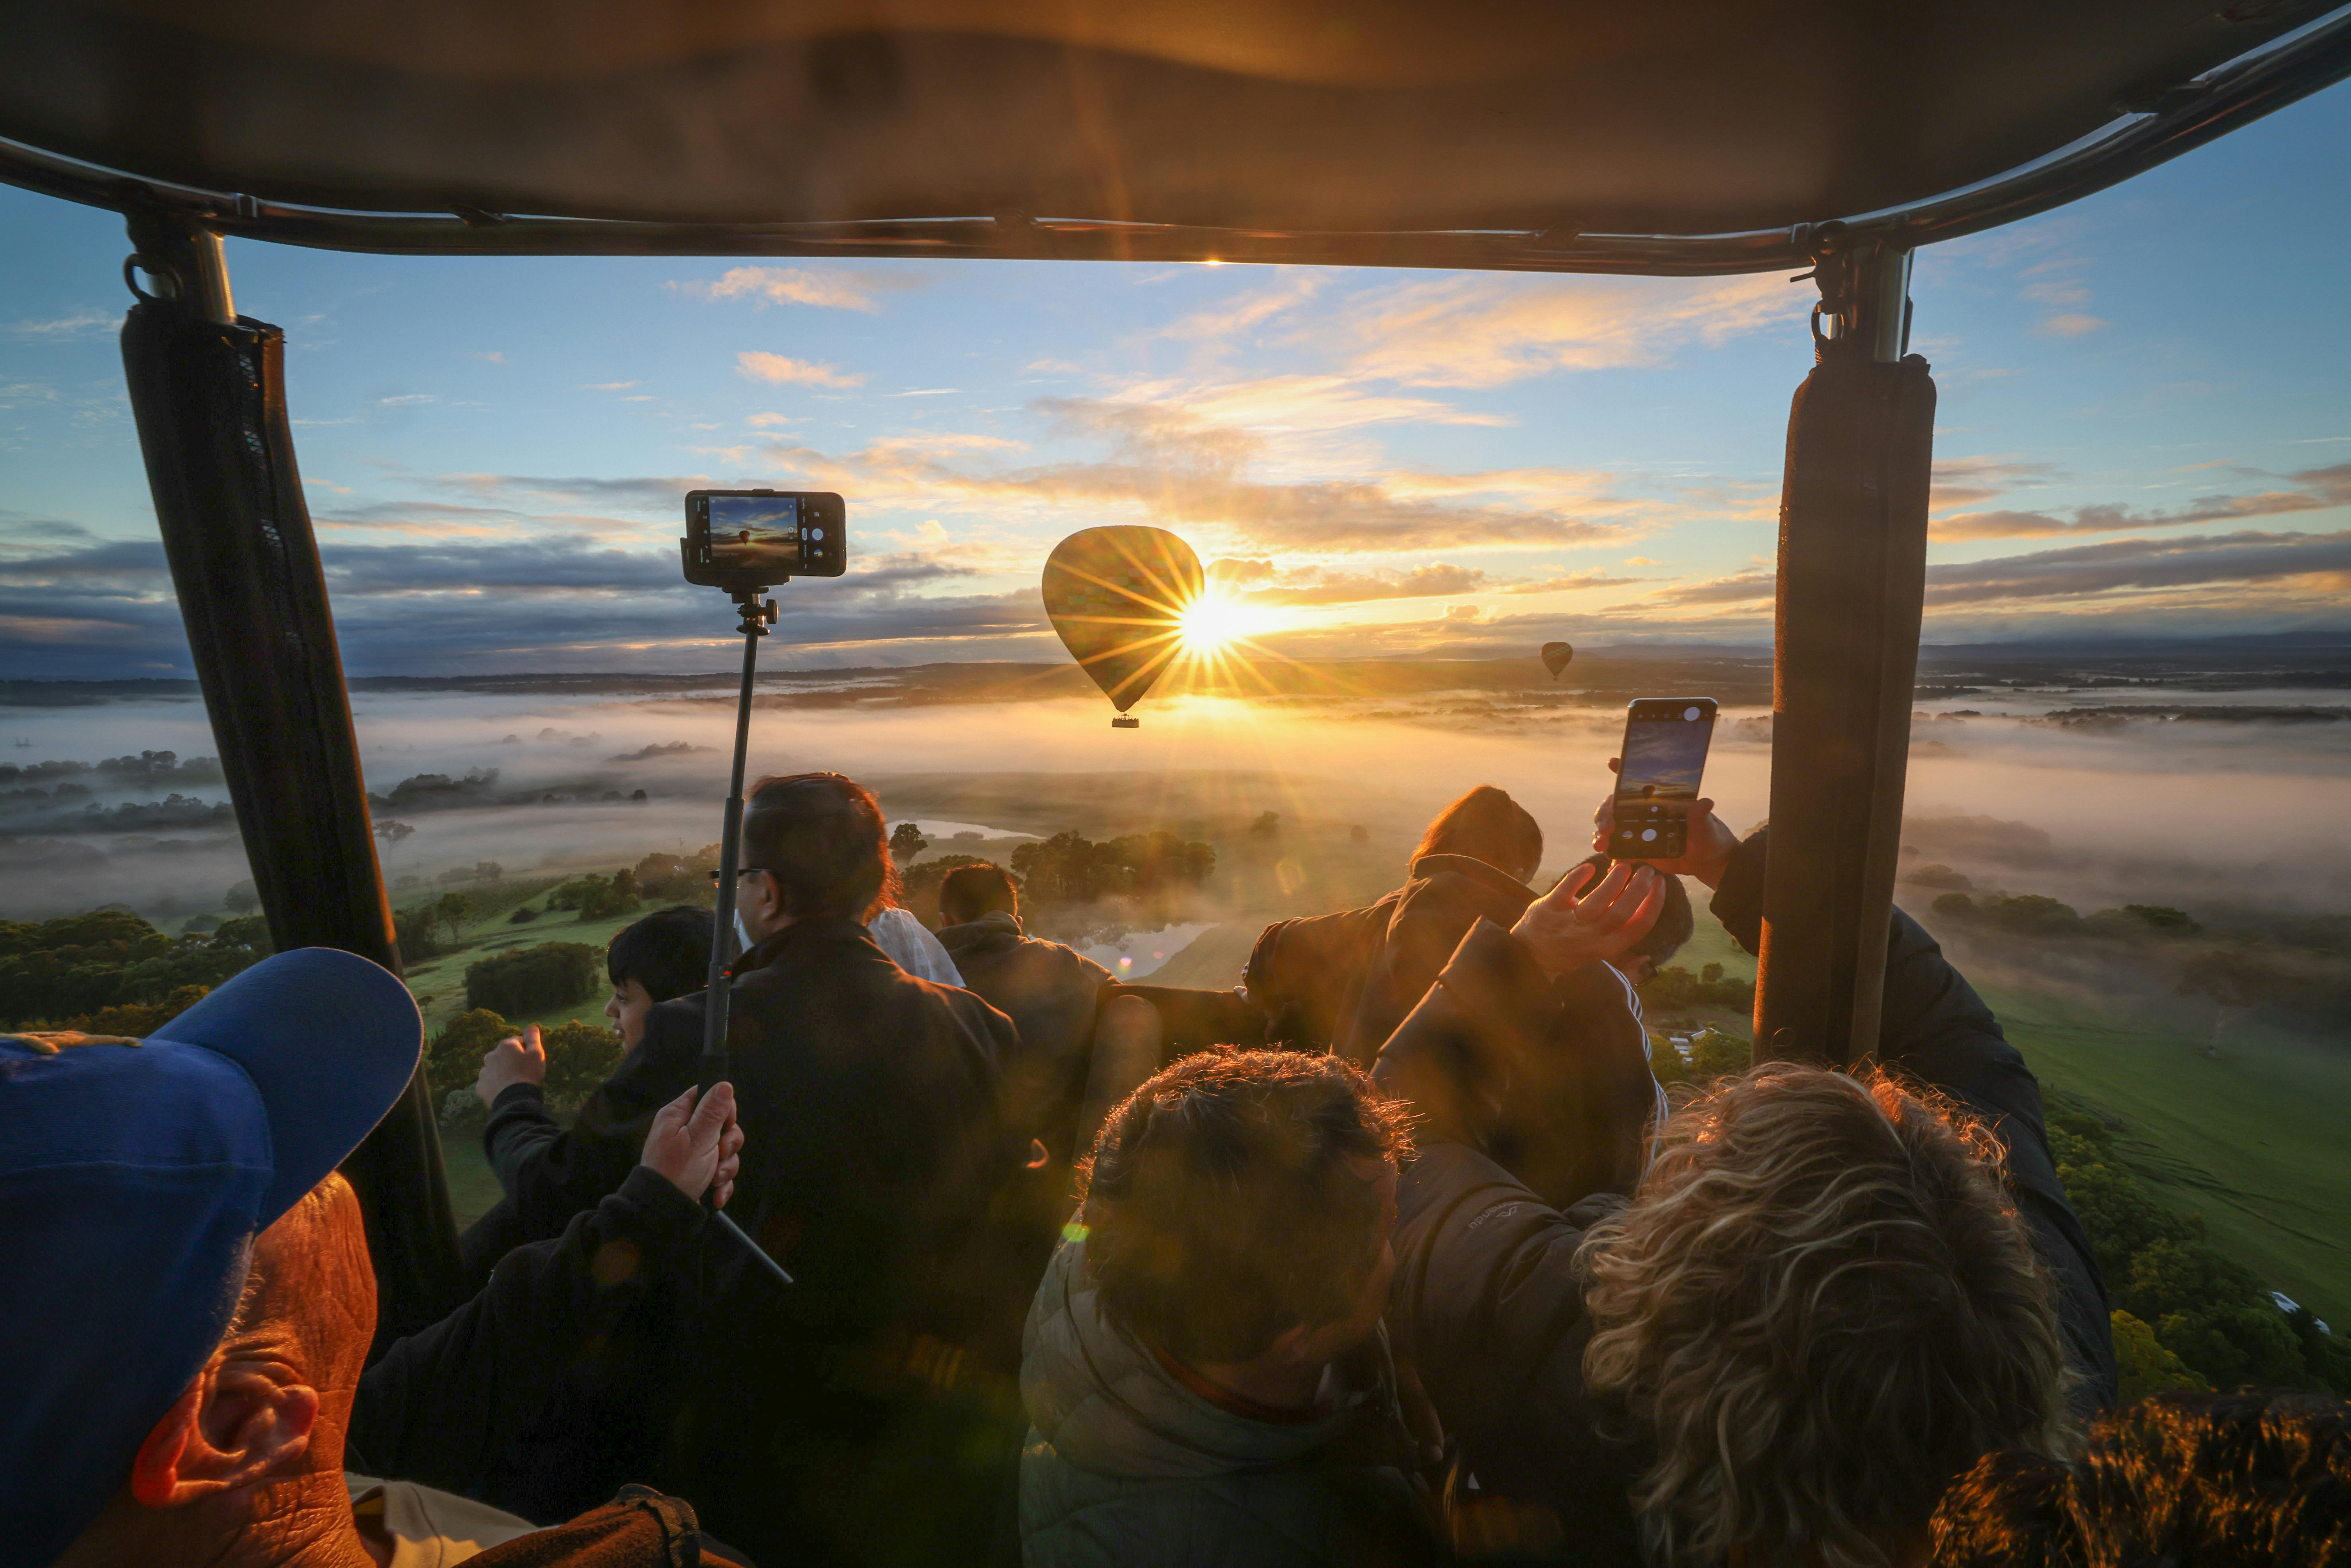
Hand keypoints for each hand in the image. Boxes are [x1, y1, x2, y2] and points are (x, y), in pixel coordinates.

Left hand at [475, 1024, 545, 1105]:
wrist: (514, 1100)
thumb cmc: (528, 1074)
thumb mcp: (537, 1054)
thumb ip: (533, 1038)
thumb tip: (531, 1026)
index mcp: (505, 1046)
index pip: (516, 1042)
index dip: (524, 1050)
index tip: (529, 1061)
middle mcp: (491, 1056)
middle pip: (503, 1055)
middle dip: (510, 1060)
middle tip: (521, 1072)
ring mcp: (484, 1072)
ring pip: (494, 1068)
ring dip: (501, 1072)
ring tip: (512, 1083)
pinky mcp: (480, 1086)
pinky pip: (489, 1082)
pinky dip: (495, 1084)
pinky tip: (504, 1090)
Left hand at [642, 1082, 743, 1206]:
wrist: (662, 1213)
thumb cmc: (676, 1172)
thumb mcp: (697, 1138)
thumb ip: (712, 1111)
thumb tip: (724, 1084)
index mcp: (678, 1116)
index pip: (706, 1094)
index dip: (723, 1107)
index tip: (727, 1123)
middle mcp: (684, 1131)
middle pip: (721, 1124)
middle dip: (728, 1143)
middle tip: (720, 1153)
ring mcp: (692, 1152)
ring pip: (724, 1150)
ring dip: (726, 1167)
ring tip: (715, 1179)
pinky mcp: (698, 1171)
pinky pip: (720, 1170)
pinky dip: (721, 1183)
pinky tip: (715, 1193)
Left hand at [1509, 859, 1666, 977]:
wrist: (1533, 953)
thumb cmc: (1573, 948)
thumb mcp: (1599, 952)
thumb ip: (1620, 945)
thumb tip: (1647, 956)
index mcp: (1608, 946)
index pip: (1640, 926)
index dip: (1654, 903)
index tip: (1660, 883)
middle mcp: (1590, 938)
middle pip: (1621, 913)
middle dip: (1639, 889)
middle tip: (1646, 869)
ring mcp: (1569, 924)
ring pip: (1596, 903)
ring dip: (1613, 882)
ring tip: (1624, 865)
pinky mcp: (1549, 909)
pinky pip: (1565, 891)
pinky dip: (1578, 878)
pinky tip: (1590, 868)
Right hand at [1591, 758, 1739, 887]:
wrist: (1706, 861)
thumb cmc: (1708, 836)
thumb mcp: (1705, 826)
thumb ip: (1700, 816)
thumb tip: (1705, 802)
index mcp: (1657, 800)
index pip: (1636, 781)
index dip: (1622, 770)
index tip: (1612, 762)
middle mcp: (1642, 812)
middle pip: (1613, 806)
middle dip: (1604, 814)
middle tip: (1607, 828)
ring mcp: (1637, 831)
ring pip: (1610, 827)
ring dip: (1600, 834)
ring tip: (1601, 845)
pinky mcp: (1637, 850)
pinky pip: (1619, 850)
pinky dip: (1612, 854)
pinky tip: (1611, 860)